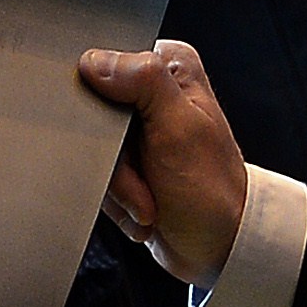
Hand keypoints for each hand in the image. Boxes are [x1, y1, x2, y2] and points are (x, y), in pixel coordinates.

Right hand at [78, 38, 245, 285]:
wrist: (217, 246)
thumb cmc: (212, 191)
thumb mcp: (180, 128)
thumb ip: (143, 82)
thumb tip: (95, 61)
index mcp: (169, 68)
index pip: (106, 68)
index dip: (104, 110)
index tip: (126, 143)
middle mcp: (153, 92)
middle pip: (94, 114)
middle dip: (114, 162)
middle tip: (144, 183)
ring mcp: (137, 129)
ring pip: (90, 148)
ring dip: (116, 186)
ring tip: (148, 201)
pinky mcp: (126, 160)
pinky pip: (94, 173)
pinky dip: (115, 199)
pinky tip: (143, 206)